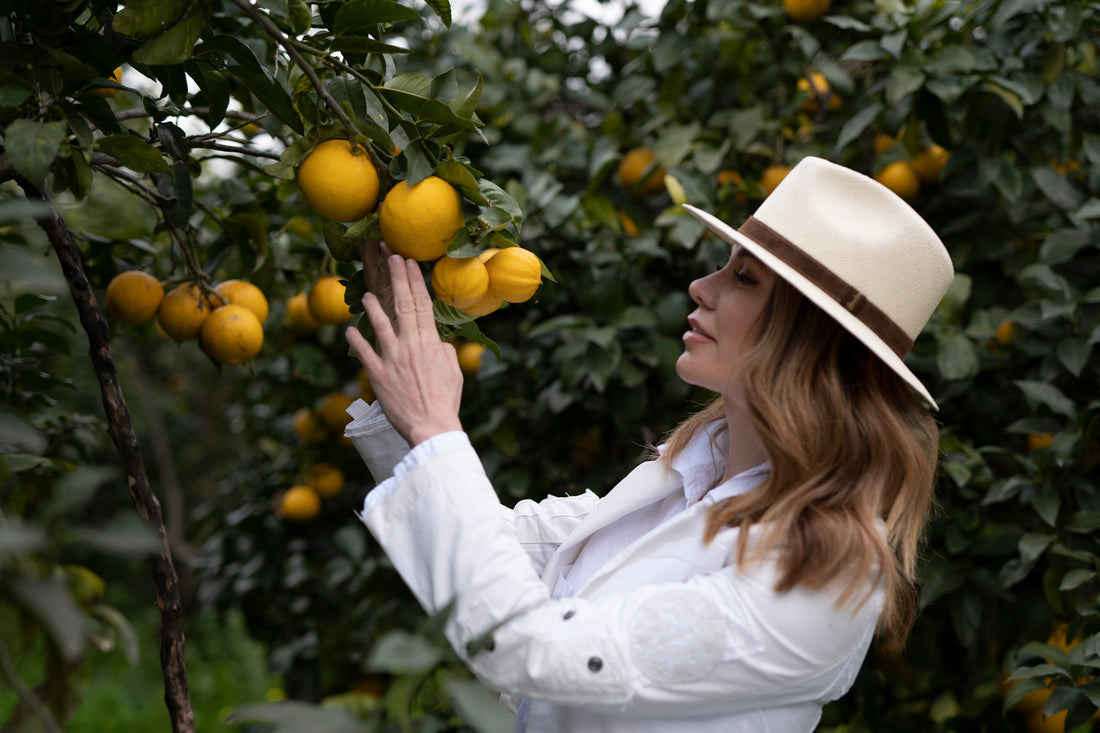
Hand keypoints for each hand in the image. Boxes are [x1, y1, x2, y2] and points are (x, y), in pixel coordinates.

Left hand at [346, 255, 463, 446]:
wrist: (431, 426)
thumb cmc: (445, 399)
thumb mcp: (453, 370)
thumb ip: (443, 349)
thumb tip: (435, 339)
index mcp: (430, 343)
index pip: (423, 305)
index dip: (415, 281)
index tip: (410, 263)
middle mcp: (409, 346)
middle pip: (403, 306)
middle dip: (397, 279)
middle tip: (392, 257)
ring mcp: (391, 359)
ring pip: (380, 325)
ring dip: (373, 307)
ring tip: (367, 294)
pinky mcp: (377, 375)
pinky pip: (363, 353)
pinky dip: (355, 340)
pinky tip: (349, 329)